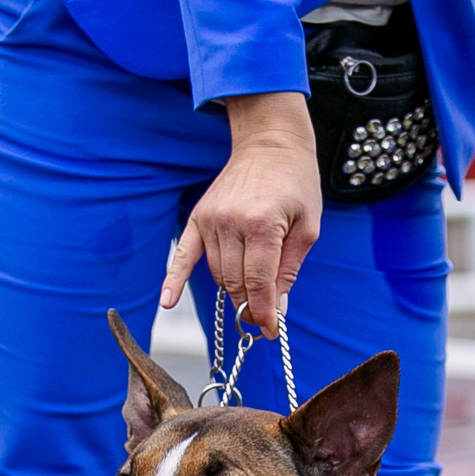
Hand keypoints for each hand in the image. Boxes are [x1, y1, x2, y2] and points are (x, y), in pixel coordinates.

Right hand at [161, 91, 319, 338]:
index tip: (271, 332)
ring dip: (233, 290)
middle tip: (263, 317)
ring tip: (250, 295)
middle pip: (235, 282)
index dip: (264, 312)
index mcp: (262, 225)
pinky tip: (166, 302)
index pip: (259, 283)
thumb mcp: (308, 227)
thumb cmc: (295, 183)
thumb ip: (289, 269)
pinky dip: (174, 280)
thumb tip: (276, 309)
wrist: (270, 143)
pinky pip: (183, 255)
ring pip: (217, 274)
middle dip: (250, 305)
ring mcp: (211, 220)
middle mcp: (231, 223)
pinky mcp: (198, 218)